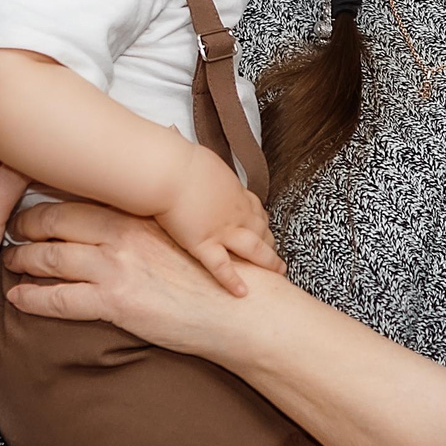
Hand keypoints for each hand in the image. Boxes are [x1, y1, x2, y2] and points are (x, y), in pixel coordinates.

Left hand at [1, 198, 249, 358]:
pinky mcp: (115, 303)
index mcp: (139, 215)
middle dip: (27, 226)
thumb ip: (168, 203)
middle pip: (56, 222)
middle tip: (13, 230)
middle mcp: (122, 235)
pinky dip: (32, 298)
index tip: (36, 203)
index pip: (82, 198)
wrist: (241, 311)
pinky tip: (17, 298)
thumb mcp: (194, 228)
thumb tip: (171, 148)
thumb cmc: (221, 272)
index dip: (52, 200)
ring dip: (23, 260)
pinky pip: (59, 300)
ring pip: (50, 258)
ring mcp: (116, 268)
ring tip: (10, 262)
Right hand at [154, 145, 280, 293]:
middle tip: (279, 256)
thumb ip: (198, 167)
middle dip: (271, 244)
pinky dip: (233, 281)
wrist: (167, 171)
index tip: (265, 227)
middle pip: (260, 230)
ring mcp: (222, 229)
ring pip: (253, 249)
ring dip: (268, 262)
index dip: (262, 220)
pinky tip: (242, 293)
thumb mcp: (196, 159)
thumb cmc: (176, 160)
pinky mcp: (204, 244)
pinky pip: (222, 267)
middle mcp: (235, 211)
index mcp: (233, 191)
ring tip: (278, 274)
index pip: (255, 208)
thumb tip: (185, 152)